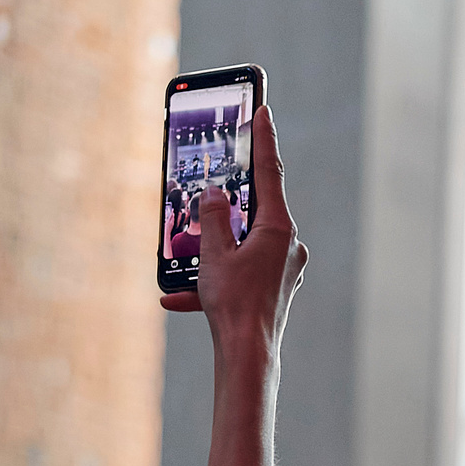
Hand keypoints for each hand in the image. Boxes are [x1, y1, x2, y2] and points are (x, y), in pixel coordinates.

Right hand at [162, 106, 308, 354]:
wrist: (248, 355)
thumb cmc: (234, 304)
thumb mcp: (214, 254)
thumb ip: (213, 218)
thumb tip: (216, 194)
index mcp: (278, 228)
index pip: (269, 172)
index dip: (263, 139)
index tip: (263, 110)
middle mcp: (288, 244)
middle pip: (254, 209)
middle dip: (226, 201)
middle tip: (211, 181)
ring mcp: (283, 267)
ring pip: (241, 243)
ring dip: (210, 248)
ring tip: (184, 257)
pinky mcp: (273, 287)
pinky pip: (239, 273)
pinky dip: (210, 280)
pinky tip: (176, 295)